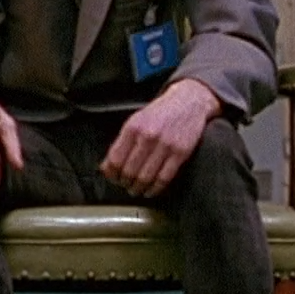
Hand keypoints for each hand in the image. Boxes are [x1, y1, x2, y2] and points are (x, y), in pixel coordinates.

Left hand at [101, 79, 220, 197]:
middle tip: (125, 186)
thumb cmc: (160, 113)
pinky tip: (151, 191)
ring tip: (137, 190)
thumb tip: (106, 167)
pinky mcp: (180, 153)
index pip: (116, 159)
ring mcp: (165, 145)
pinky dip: (155, 188)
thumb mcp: (136, 121)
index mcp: (133, 127)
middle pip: (129, 171)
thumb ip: (121, 143)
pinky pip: (164, 178)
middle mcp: (148, 136)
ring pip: (146, 177)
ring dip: (138, 188)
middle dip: (125, 183)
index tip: (113, 179)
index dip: (112, 174)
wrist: (188, 102)